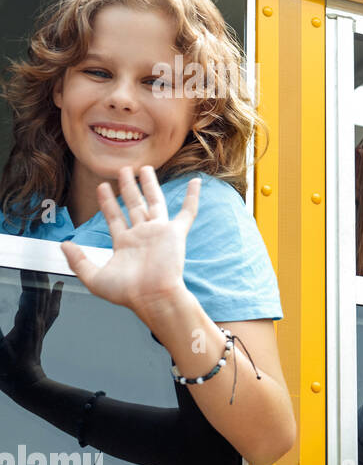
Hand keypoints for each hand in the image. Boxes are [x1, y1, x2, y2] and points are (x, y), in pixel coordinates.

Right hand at [0, 269, 62, 390]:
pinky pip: (51, 308)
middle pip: (41, 291)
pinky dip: (54, 294)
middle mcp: (37, 321)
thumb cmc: (7, 369)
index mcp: (26, 323)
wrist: (27, 385)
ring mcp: (41, 325)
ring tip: (44, 263)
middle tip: (34, 255)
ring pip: (47, 297)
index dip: (28, 277)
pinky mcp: (41, 329)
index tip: (25, 262)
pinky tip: (57, 285)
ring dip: (45, 279)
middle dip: (37, 272)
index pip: (30, 294)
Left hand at [61, 166, 195, 317]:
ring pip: (154, 202)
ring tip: (145, 168)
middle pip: (134, 204)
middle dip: (128, 187)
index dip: (107, 201)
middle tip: (123, 170)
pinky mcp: (176, 233)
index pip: (115, 216)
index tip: (102, 187)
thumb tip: (64, 245)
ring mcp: (159, 232)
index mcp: (125, 244)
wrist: (153, 297)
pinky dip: (192, 197)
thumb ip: (78, 260)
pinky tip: (195, 182)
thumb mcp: (94, 278)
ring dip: (150, 184)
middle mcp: (142, 235)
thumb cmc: (128, 292)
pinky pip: (187, 212)